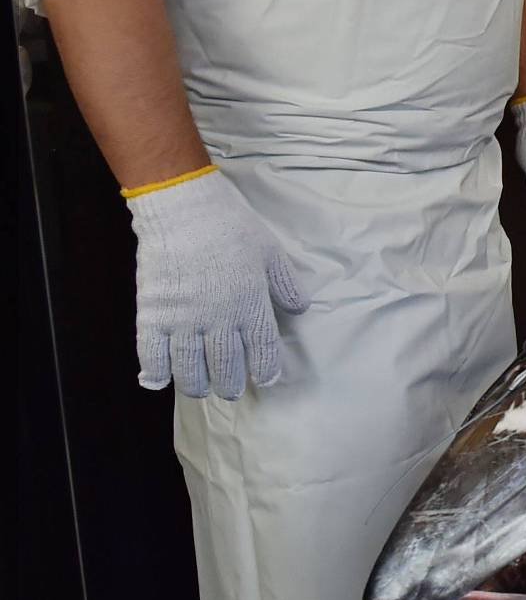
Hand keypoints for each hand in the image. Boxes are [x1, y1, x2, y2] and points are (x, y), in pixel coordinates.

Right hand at [125, 167, 309, 398]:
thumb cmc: (231, 228)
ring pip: (189, 369)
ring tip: (203, 388)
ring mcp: (182, 320)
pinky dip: (156, 373)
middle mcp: (217, 320)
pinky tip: (161, 381)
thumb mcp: (271, 253)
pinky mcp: (152, 315)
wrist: (184, 211)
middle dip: (230, 384)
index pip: (262, 351)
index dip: (265, 370)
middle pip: (225, 367)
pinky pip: (152, 355)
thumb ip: (285, 285)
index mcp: (250, 305)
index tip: (265, 380)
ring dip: (198, 385)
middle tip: (231, 389)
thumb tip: (300, 309)